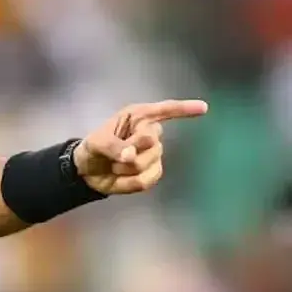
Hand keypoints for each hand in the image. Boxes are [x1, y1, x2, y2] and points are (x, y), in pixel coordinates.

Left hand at [73, 99, 208, 194]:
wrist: (87, 171)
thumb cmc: (93, 148)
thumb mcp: (96, 143)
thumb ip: (113, 146)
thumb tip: (131, 155)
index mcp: (137, 117)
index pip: (164, 110)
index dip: (183, 109)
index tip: (203, 108)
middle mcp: (149, 133)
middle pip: (151, 142)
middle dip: (130, 150)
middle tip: (112, 154)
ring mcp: (153, 154)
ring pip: (147, 163)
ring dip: (125, 168)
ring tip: (113, 165)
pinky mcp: (152, 173)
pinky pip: (146, 180)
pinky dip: (128, 182)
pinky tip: (121, 177)